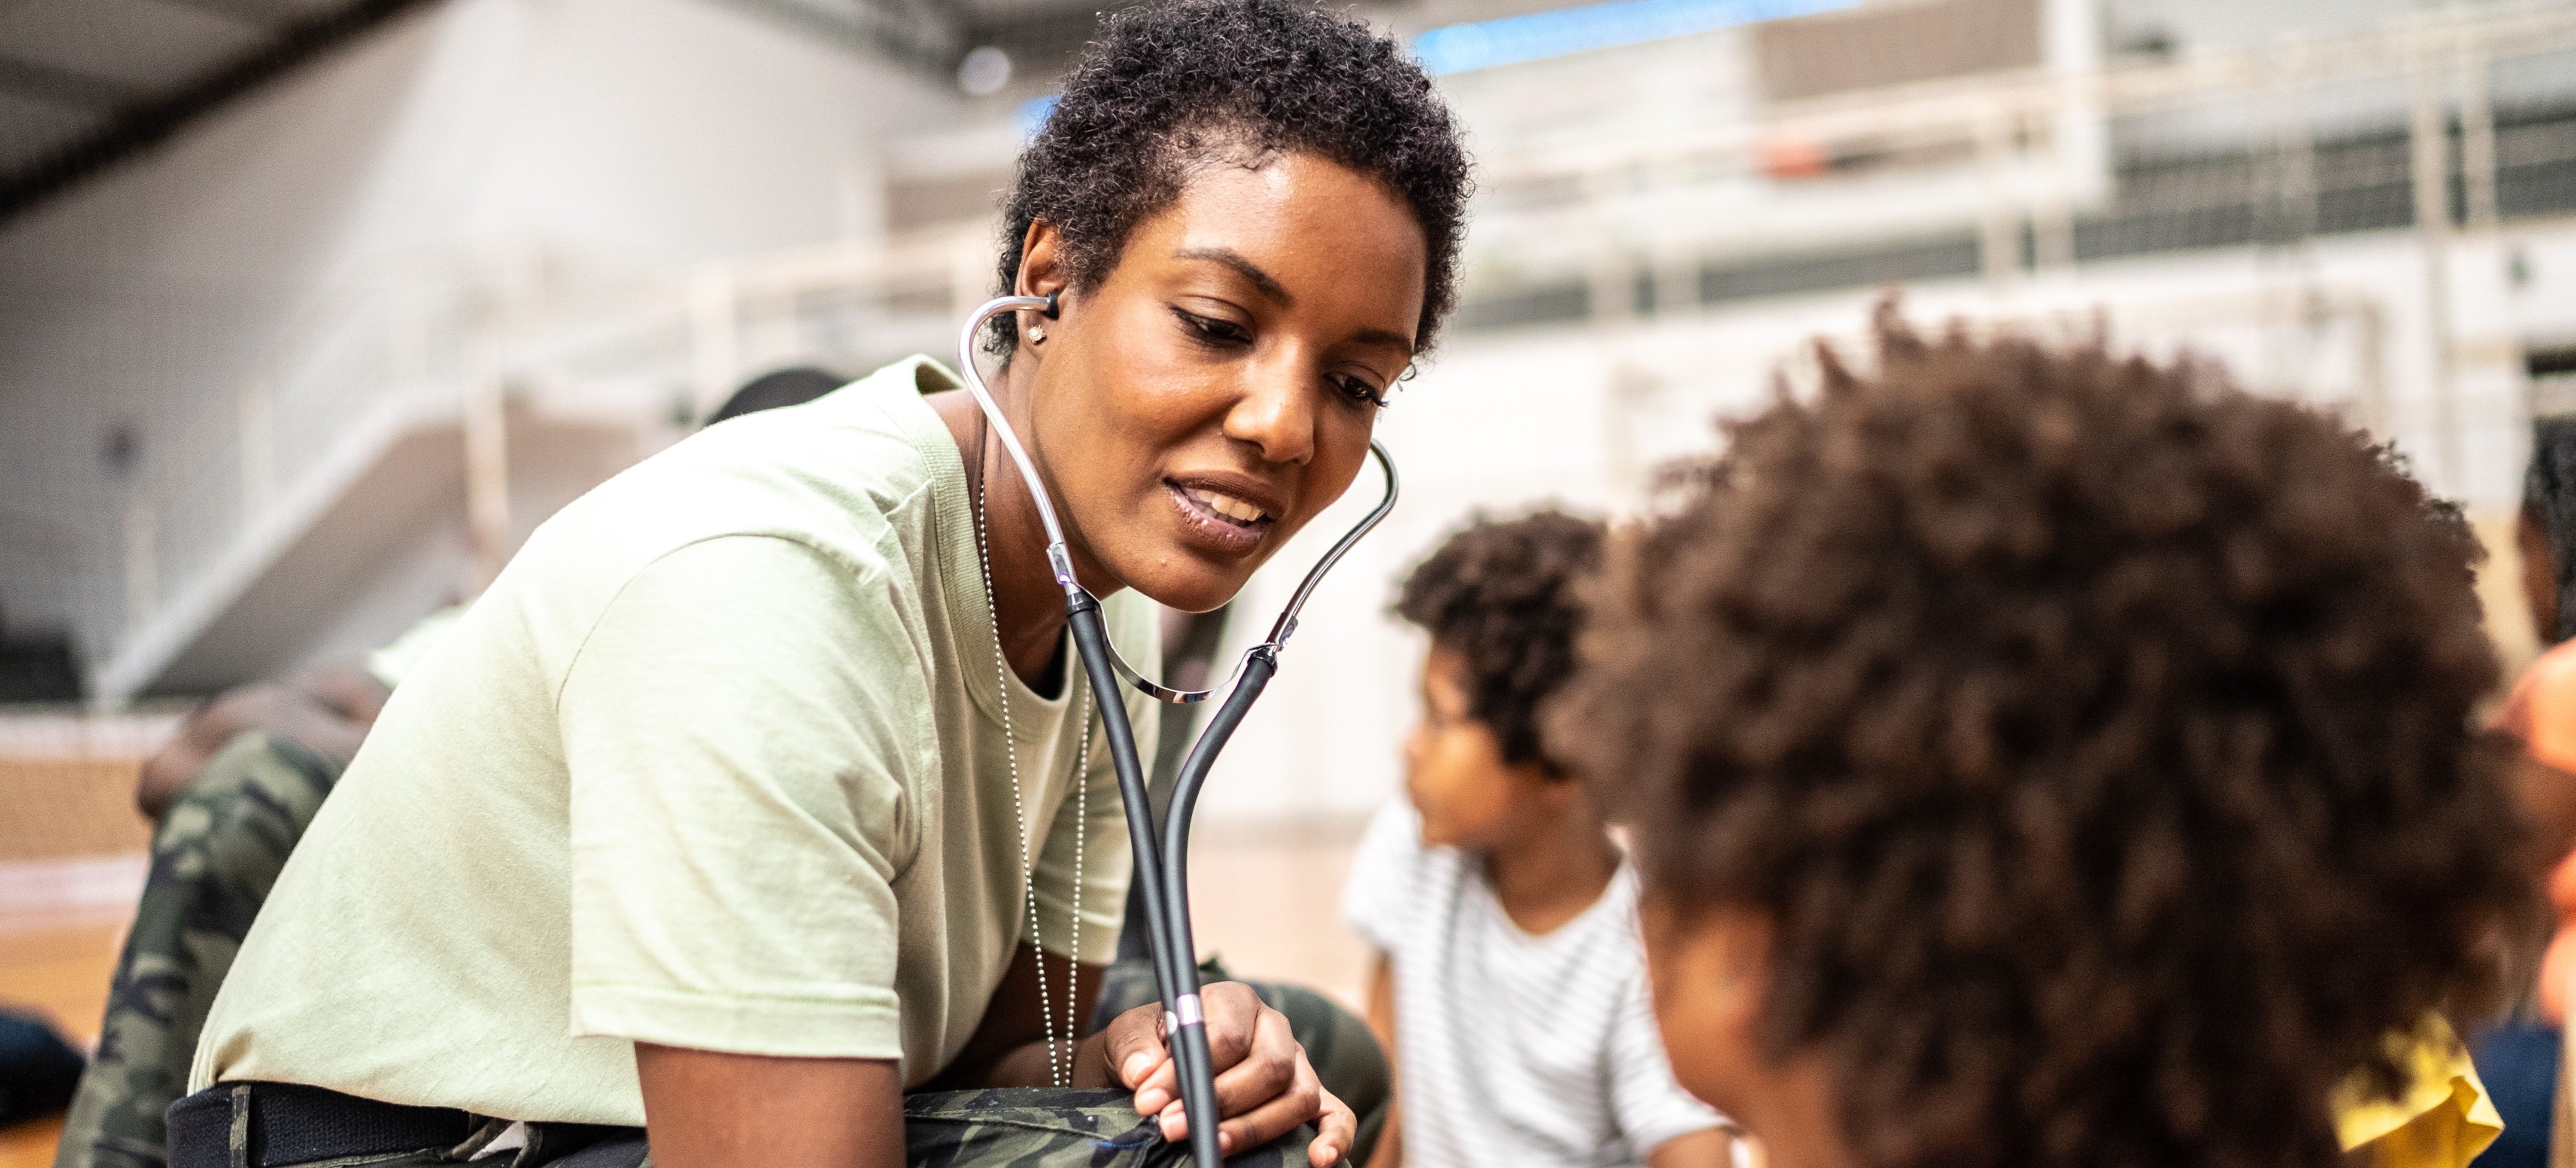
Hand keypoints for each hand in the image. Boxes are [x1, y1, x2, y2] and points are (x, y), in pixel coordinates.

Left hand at [1087, 981, 1358, 1163]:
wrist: (1157, 1065)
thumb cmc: (1150, 1047)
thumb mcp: (1129, 1037)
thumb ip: (1134, 1048)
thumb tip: (1142, 1075)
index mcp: (1234, 1001)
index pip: (1225, 1035)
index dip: (1188, 1072)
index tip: (1148, 1102)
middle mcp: (1274, 1029)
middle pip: (1269, 1066)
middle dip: (1220, 1103)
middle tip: (1172, 1127)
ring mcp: (1299, 1065)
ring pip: (1298, 1096)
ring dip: (1254, 1128)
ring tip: (1212, 1147)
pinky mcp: (1312, 1098)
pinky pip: (1337, 1115)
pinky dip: (1335, 1138)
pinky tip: (1320, 1160)